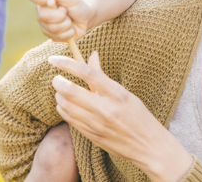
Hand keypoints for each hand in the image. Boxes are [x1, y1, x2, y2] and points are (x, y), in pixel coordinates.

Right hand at [27, 0, 92, 41]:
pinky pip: (58, 37)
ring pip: (52, 28)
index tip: (52, 1)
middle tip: (67, 11)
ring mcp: (44, 24)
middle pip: (43, 16)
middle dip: (60, 15)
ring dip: (66, 24)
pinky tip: (70, 28)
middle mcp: (41, 10)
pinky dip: (68, 33)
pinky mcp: (50, 35)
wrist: (86, 18)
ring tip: (70, 19)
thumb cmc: (78, 4)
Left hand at [49, 54, 192, 181]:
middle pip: (71, 91)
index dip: (68, 64)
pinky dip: (63, 109)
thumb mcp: (124, 92)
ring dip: (59, 96)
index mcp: (116, 94)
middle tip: (56, 78)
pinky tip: (64, 104)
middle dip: (58, 82)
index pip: (87, 73)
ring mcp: (97, 124)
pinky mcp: (91, 136)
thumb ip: (103, 76)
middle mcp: (105, 109)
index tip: (54, 59)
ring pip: (66, 106)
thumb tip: (92, 55)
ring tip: (61, 91)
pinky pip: (70, 120)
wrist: (147, 146)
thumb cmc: (138, 115)